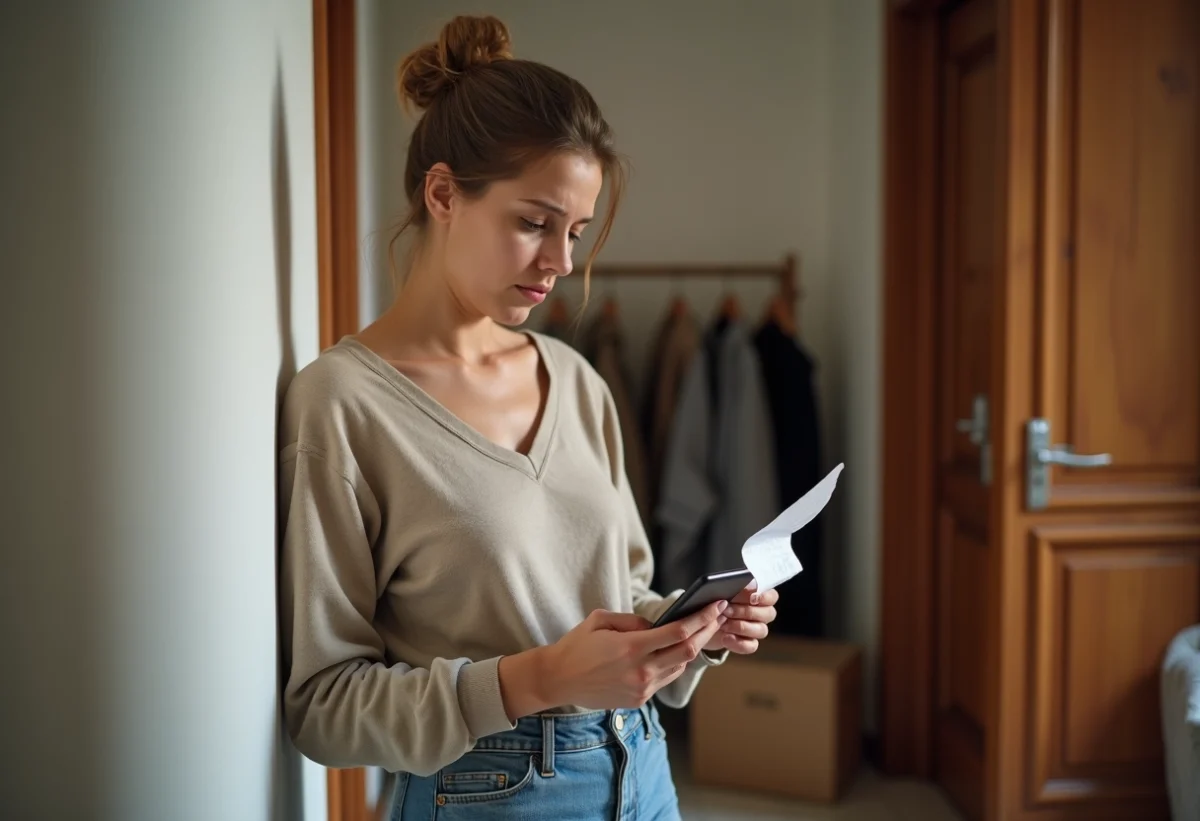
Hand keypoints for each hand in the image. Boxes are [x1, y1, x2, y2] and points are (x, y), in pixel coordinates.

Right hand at [498, 601, 725, 718]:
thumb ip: (634, 621)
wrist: (557, 680)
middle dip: (708, 631)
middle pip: (688, 651)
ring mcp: (641, 689)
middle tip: (718, 616)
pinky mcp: (638, 700)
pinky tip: (676, 651)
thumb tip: (658, 625)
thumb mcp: (601, 620)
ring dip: (692, 648)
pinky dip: (674, 664)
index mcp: (631, 647)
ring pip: (679, 667)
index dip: (702, 618)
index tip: (716, 606)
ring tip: (701, 631)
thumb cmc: (577, 645)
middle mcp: (640, 671)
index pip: (678, 632)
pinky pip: (664, 679)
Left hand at [703, 582, 777, 654]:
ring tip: (723, 624)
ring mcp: (757, 630)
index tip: (752, 598)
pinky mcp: (748, 644)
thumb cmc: (716, 602)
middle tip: (727, 610)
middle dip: (746, 612)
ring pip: (761, 630)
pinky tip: (725, 638)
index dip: (765, 597)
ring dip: (742, 626)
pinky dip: (738, 643)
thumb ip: (731, 589)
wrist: (704, 622)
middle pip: (768, 614)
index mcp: (760, 597)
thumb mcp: (720, 593)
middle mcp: (762, 614)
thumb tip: (737, 588)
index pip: (772, 597)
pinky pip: (751, 646)